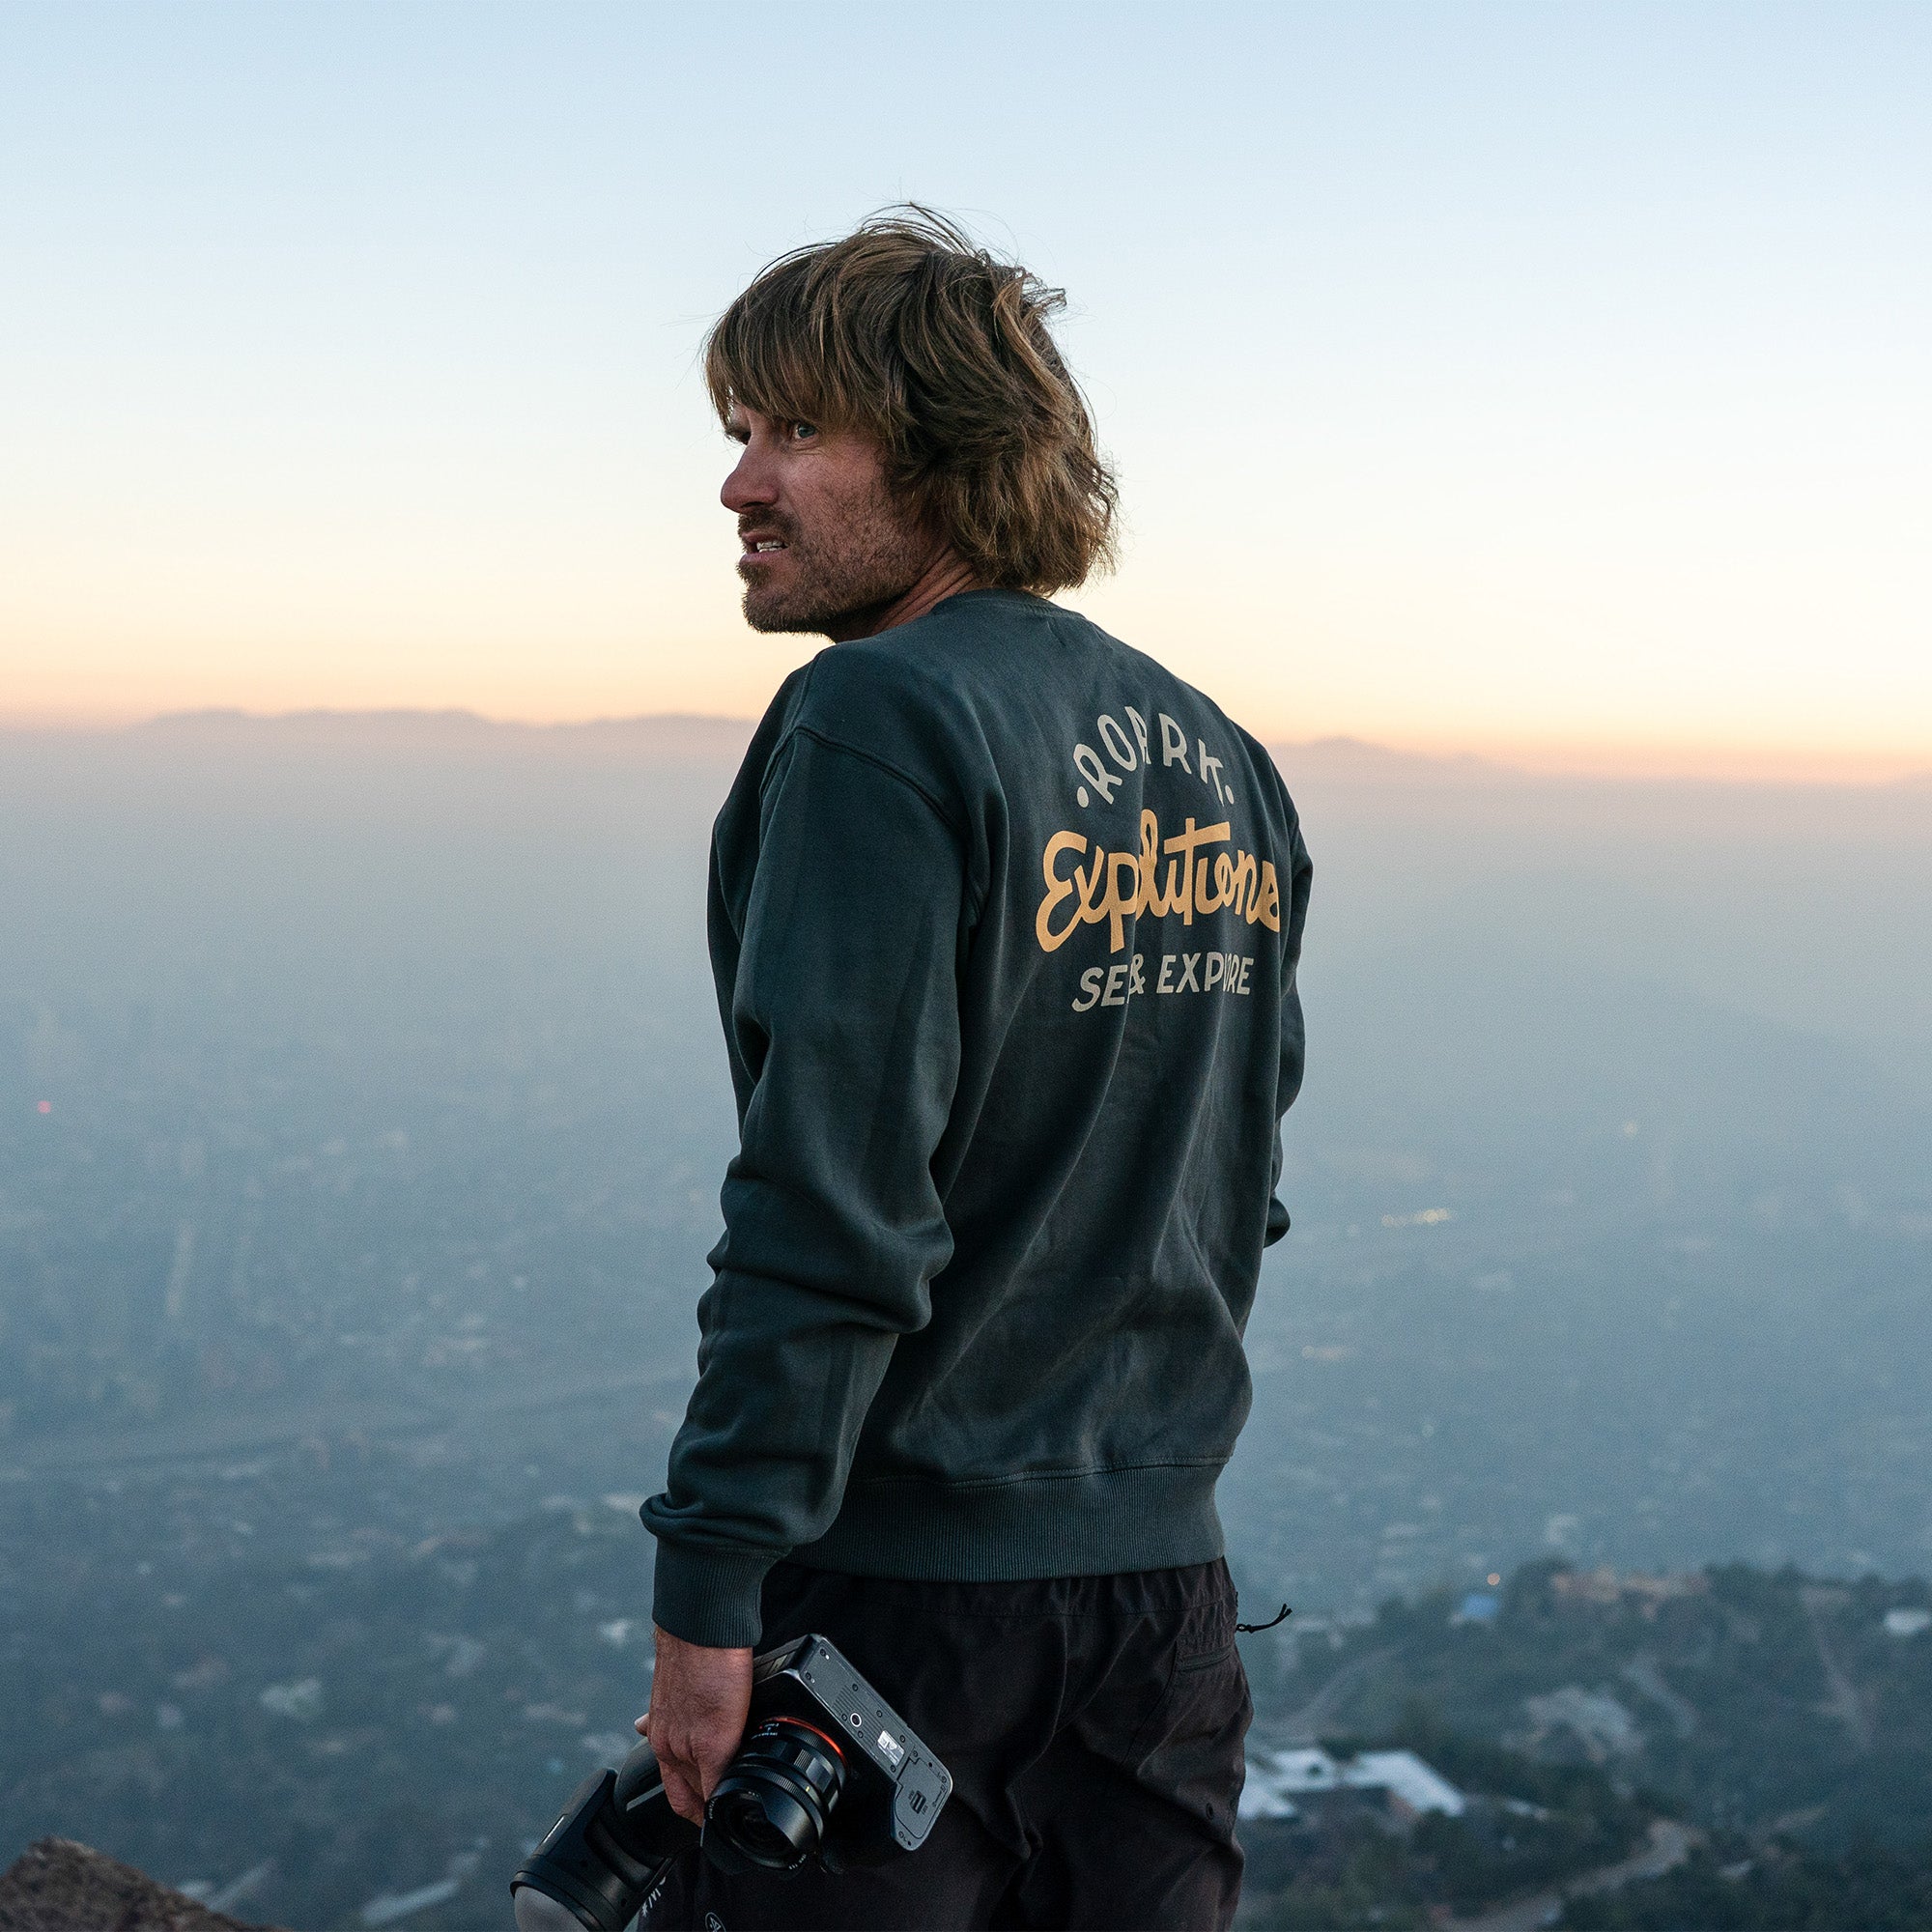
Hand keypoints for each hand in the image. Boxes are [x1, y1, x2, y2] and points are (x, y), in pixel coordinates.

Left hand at [634, 1626, 753, 1825]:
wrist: (702, 1625)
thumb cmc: (697, 1647)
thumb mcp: (678, 1686)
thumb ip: (679, 1710)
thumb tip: (663, 1720)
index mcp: (662, 1732)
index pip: (672, 1785)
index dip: (691, 1803)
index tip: (705, 1812)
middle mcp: (668, 1745)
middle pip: (686, 1797)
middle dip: (704, 1811)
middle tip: (722, 1822)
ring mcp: (687, 1748)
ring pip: (701, 1796)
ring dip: (717, 1808)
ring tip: (736, 1815)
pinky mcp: (713, 1744)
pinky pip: (720, 1789)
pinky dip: (732, 1802)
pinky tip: (746, 1805)